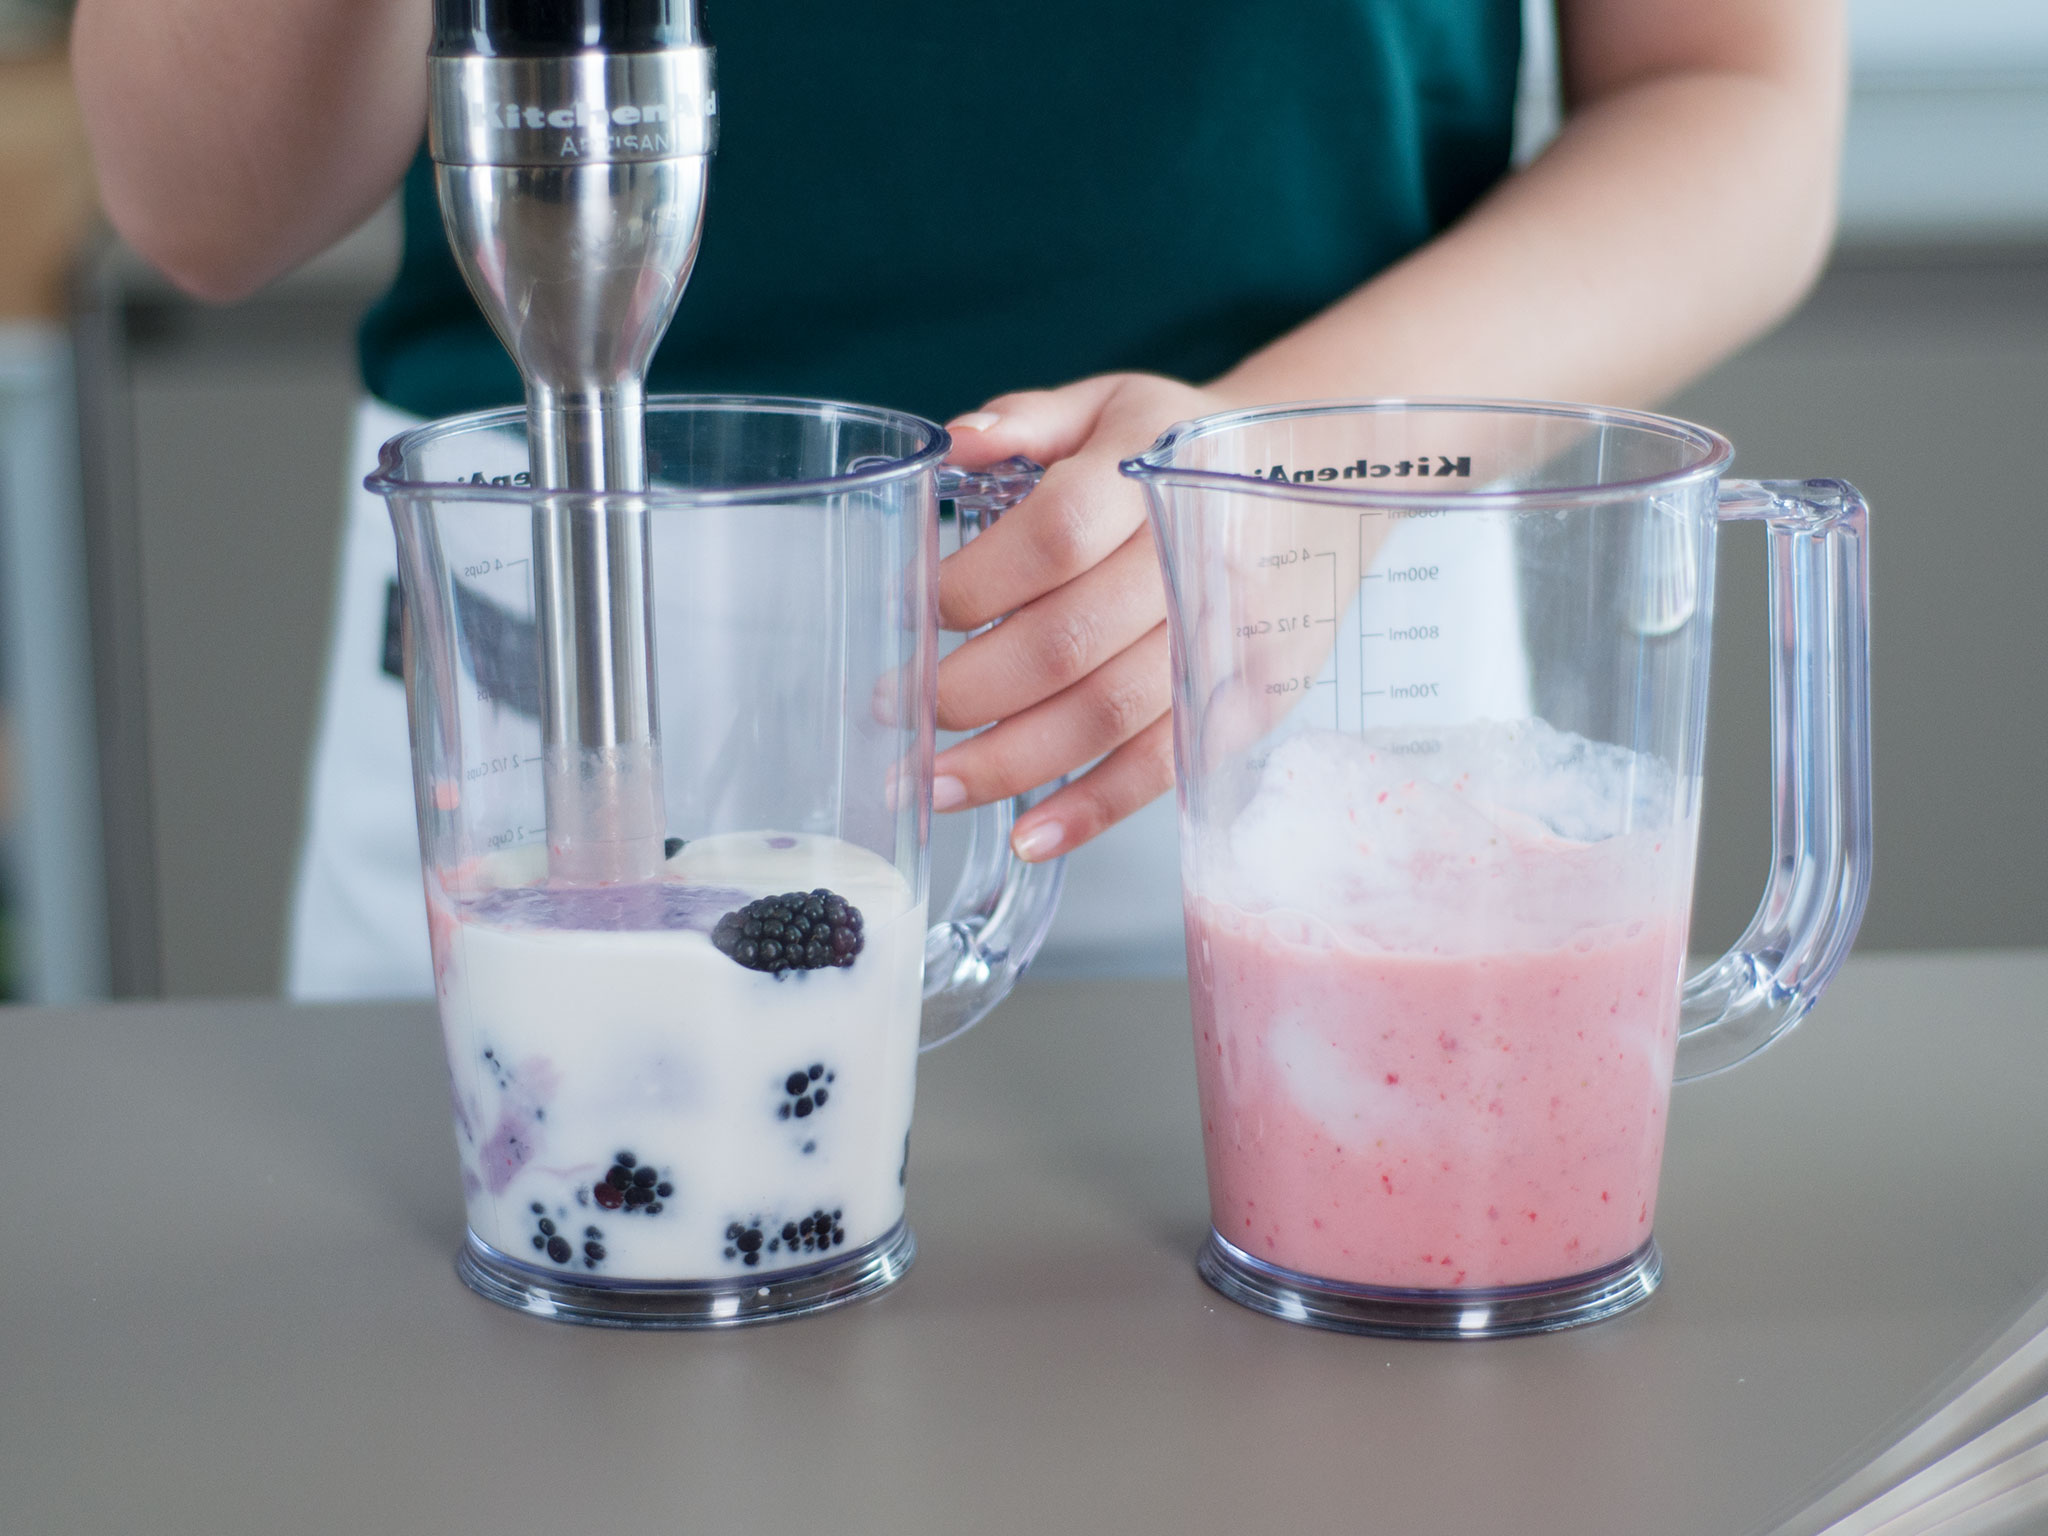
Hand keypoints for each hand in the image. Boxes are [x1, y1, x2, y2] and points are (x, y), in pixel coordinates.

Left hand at [932, 372, 1232, 861]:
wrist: (1318, 478)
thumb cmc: (1187, 445)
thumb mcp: (1111, 401)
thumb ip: (1024, 421)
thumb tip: (945, 446)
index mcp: (1151, 469)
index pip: (1053, 535)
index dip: (973, 583)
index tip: (904, 611)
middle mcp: (1193, 555)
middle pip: (1067, 640)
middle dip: (966, 688)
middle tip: (893, 709)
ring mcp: (1226, 635)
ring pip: (1107, 714)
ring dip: (1010, 762)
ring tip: (932, 786)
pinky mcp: (1250, 699)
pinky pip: (1164, 764)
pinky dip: (1094, 808)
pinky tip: (1028, 835)